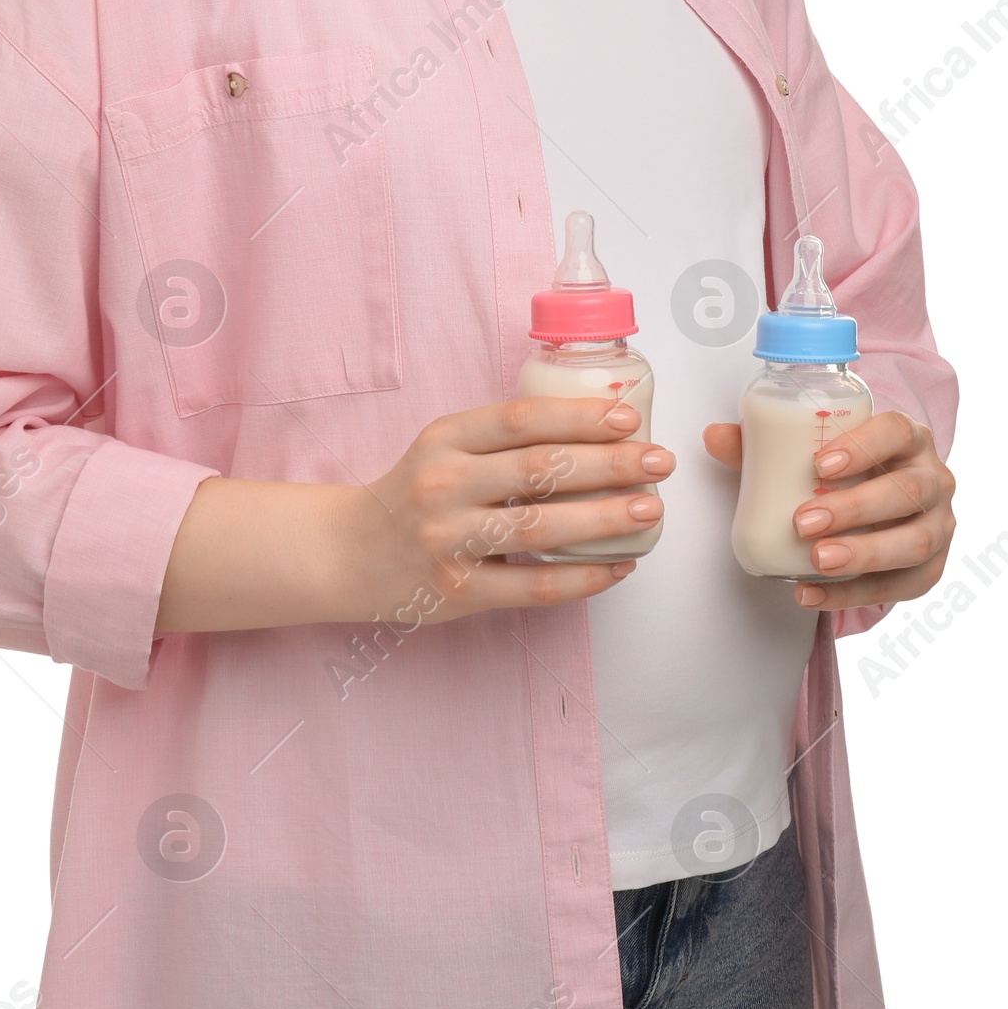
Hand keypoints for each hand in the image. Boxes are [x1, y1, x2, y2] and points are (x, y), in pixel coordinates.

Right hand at [341, 394, 673, 625]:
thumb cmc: (414, 493)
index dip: (578, 416)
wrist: (348, 552)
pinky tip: (618, 566)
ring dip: (605, 517)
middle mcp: (443, 485)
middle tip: (659, 461)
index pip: (520, 419)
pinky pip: (533, 587)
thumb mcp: (444, 448)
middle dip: (610, 463)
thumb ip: (502, 440)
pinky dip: (583, 577)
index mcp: (445, 439)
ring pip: (540, 526)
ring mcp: (448, 541)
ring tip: (649, 509)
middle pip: (540, 469)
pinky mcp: (459, 592)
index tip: (627, 420)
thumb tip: (597, 432)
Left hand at [703, 409, 954, 611]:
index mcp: (908, 437)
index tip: (819, 466)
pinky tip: (813, 595)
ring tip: (816, 562)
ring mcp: (940, 525)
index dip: (864, 446)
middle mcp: (934, 478)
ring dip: (864, 554)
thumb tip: (714, 436)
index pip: (897, 431)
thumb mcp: (810, 452)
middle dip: (856, 509)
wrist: (883, 508)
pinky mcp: (932, 569)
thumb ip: (765, 444)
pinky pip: (902, 586)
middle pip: (907, 491)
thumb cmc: (845, 472)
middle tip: (804, 523)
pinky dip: (855, 594)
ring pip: (913, 542)